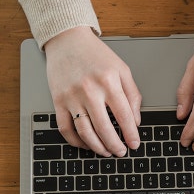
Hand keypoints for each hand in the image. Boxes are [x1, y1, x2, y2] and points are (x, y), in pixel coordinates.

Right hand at [44, 27, 141, 156]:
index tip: (135, 144)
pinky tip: (86, 144)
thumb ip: (132, 95)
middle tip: (121, 152)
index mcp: (109, 81)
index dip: (130, 134)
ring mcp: (72, 97)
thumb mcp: (122, 69)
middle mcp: (90, 90)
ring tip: (106, 152)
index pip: (124, 116)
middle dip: (115, 145)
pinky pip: (65, 128)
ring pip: (85, 132)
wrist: (68, 40)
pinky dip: (76, 141)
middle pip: (104, 128)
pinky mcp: (58, 101)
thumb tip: (135, 121)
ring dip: (97, 147)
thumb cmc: (96, 55)